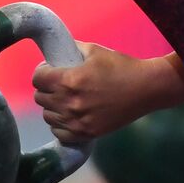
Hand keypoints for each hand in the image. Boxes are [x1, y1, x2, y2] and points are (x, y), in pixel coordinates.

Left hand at [32, 42, 171, 143]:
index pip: (37, 78)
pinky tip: (71, 115)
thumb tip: (54, 49)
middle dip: (47, 88)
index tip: (49, 70)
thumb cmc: (121, 66)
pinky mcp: (86, 133)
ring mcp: (77, 121)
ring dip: (53, 106)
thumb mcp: (95, 51)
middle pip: (40, 97)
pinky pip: (59, 132)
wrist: (146, 89)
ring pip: (47, 116)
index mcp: (70, 80)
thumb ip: (71, 49)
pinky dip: (61, 124)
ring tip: (66, 99)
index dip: (42, 72)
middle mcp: (70, 102)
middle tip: (59, 83)